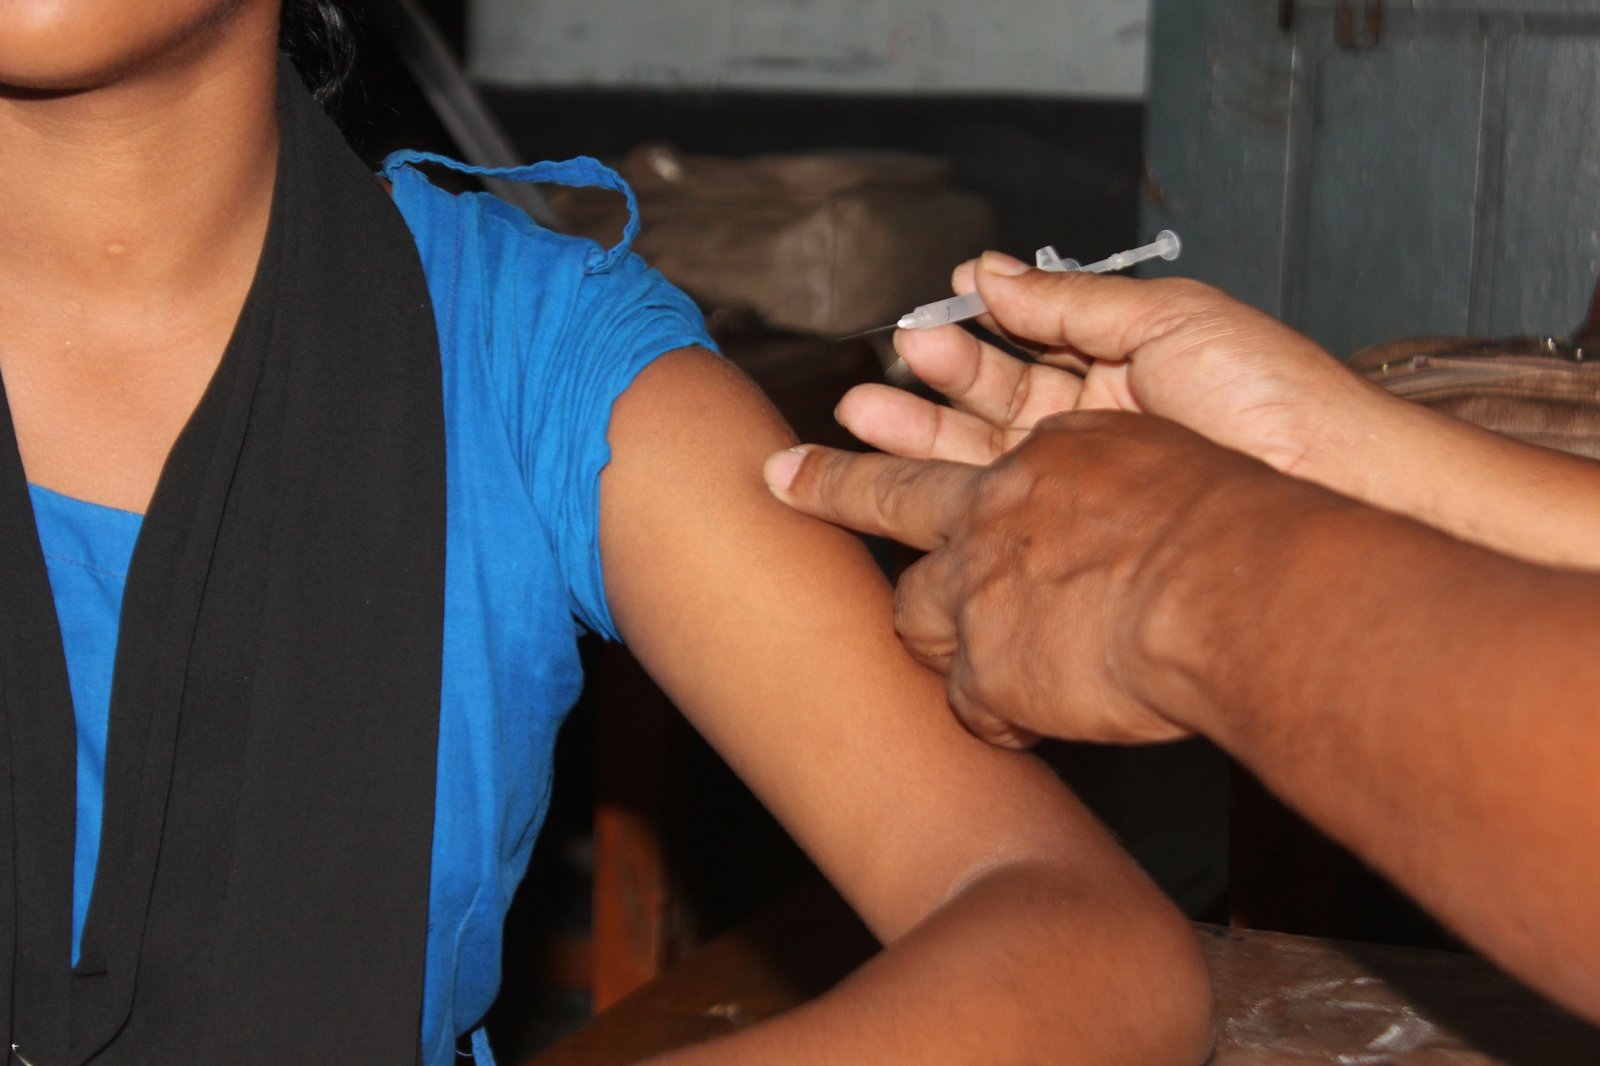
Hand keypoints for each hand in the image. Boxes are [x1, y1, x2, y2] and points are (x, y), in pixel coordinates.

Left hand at [765, 411, 1306, 747]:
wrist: (1231, 590)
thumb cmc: (1229, 523)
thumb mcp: (1160, 459)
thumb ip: (1106, 478)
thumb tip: (1099, 500)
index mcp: (1038, 464)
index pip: (938, 461)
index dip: (865, 466)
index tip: (799, 462)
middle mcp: (991, 521)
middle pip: (897, 518)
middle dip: (844, 503)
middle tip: (790, 483)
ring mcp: (979, 596)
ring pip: (922, 619)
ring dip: (944, 638)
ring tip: (977, 661)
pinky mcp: (987, 676)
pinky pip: (973, 708)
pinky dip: (1002, 717)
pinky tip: (1039, 720)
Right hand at [838, 254, 1377, 480]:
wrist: (1332, 482)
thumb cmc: (1271, 391)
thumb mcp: (1168, 316)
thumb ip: (1071, 299)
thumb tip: (985, 273)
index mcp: (1120, 363)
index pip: (1024, 346)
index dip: (971, 335)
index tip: (930, 314)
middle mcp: (1099, 426)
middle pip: (992, 407)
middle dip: (930, 392)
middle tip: (876, 383)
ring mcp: (1095, 485)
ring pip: (990, 461)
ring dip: (925, 439)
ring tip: (867, 420)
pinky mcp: (1094, 538)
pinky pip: (1014, 516)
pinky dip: (960, 497)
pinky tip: (918, 482)